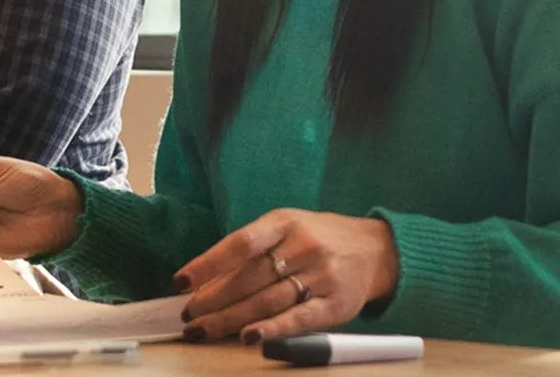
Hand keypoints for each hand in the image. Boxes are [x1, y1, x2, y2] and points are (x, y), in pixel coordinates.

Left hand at [174, 209, 399, 344]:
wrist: (378, 249)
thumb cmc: (320, 239)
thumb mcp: (289, 228)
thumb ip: (253, 250)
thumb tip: (205, 281)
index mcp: (285, 222)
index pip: (240, 243)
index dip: (208, 264)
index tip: (181, 282)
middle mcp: (303, 246)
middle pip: (250, 277)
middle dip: (213, 299)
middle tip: (188, 316)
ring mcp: (321, 275)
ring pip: (268, 299)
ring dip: (231, 318)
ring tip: (204, 330)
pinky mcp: (336, 303)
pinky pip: (299, 318)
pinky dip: (273, 329)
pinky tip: (251, 337)